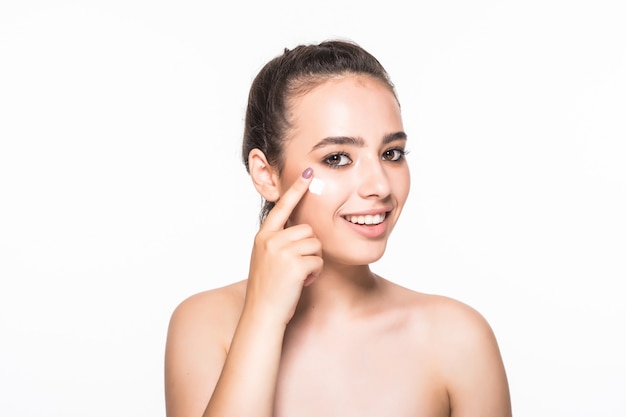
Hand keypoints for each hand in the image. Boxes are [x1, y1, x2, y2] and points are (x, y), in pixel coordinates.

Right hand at [244, 168, 322, 324]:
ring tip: (297, 275)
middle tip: (297, 267)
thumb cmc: (268, 289)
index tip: (308, 172)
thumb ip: (279, 241)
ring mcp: (281, 251)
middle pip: (308, 229)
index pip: (282, 206)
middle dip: (309, 248)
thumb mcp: (266, 258)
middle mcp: (270, 239)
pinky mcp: (294, 264)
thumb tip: (302, 230)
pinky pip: (318, 261)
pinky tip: (302, 282)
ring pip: (315, 244)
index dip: (296, 189)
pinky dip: (315, 273)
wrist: (262, 314)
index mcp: (263, 236)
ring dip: (313, 261)